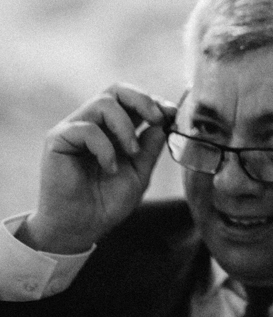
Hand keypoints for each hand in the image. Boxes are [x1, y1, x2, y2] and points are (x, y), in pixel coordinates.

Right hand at [21, 84, 174, 253]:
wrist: (82, 227)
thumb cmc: (108, 201)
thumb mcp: (140, 172)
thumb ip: (150, 146)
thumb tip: (164, 121)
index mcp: (114, 129)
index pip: (132, 99)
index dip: (153, 101)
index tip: (171, 113)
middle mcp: (93, 123)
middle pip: (117, 90)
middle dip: (143, 100)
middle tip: (158, 119)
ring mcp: (74, 129)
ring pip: (103, 103)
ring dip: (125, 127)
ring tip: (131, 153)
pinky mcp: (58, 139)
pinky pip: (86, 128)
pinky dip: (105, 147)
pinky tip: (109, 167)